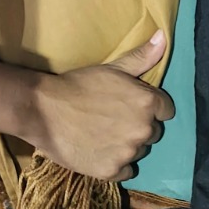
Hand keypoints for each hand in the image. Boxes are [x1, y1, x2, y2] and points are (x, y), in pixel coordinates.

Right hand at [26, 32, 174, 181]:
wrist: (42, 109)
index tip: (129, 107)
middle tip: (112, 120)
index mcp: (148, 102)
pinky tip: (99, 151)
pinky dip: (116, 164)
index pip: (165, 111)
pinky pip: (126, 171)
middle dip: (137, 126)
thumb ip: (142, 57)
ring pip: (139, 151)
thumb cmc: (78, 85)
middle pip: (153, 133)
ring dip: (127, 145)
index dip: (149, 108)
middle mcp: (144, 129)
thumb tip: (164, 37)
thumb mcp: (113, 68)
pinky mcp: (111, 170)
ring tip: (102, 134)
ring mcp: (128, 152)